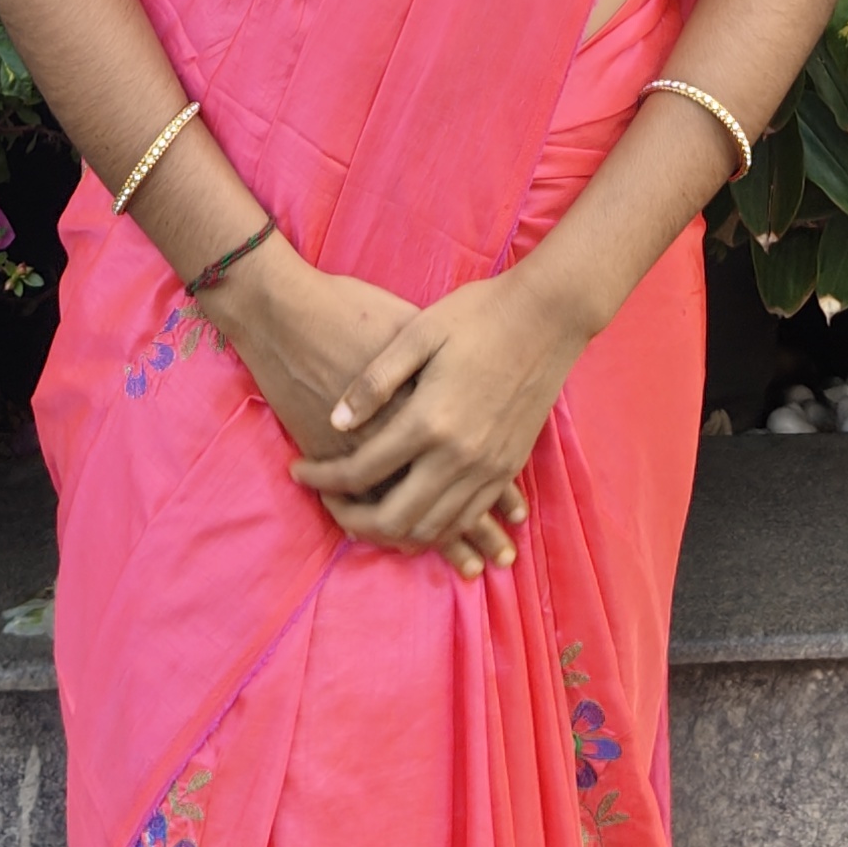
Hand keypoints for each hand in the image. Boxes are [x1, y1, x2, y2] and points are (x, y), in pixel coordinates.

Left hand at [211, 245, 525, 577]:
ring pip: (431, 529)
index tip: (298, 471)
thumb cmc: (478, 314)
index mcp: (428, 420)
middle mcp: (459, 456)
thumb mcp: (418, 333)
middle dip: (351, 519)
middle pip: (393, 518)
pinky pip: (465, 518)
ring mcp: (488, 468)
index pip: (360, 472)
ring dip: (391, 533)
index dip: (321, 478)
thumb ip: (374, 382)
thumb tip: (335, 423)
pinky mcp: (509, 468)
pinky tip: (413, 516)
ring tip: (363, 514)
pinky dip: (434, 529)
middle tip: (327, 502)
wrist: (550, 315)